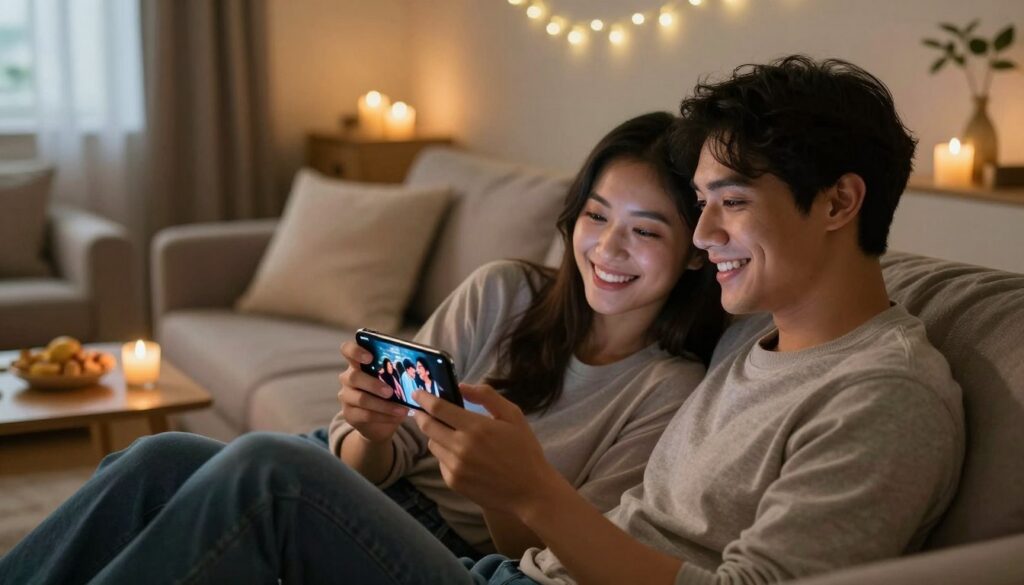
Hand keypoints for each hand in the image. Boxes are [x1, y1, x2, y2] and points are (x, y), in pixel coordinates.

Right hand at [338, 341, 408, 442]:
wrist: (380, 423)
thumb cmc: (389, 394)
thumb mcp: (393, 381)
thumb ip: (397, 372)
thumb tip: (418, 368)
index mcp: (358, 363)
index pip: (347, 350)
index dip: (355, 351)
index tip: (369, 357)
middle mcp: (348, 378)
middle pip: (354, 376)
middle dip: (374, 384)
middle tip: (390, 392)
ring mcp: (346, 396)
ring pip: (361, 399)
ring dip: (383, 405)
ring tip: (402, 409)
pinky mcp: (349, 414)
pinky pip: (365, 415)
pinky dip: (384, 416)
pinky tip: (397, 416)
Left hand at [413, 384, 559, 515]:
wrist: (530, 491)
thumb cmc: (524, 449)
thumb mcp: (513, 415)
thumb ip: (487, 396)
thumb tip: (461, 386)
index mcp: (476, 427)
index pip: (438, 408)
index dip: (424, 398)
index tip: (417, 392)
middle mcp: (461, 447)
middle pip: (427, 426)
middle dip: (421, 416)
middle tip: (422, 410)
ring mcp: (455, 467)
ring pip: (432, 444)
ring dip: (436, 435)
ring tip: (451, 434)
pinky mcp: (454, 482)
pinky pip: (440, 462)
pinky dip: (445, 454)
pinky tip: (461, 455)